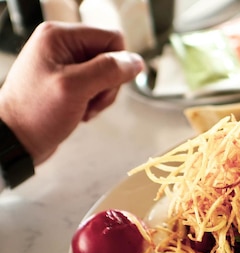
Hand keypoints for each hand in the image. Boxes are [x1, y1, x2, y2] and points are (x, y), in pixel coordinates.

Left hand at [0, 22, 143, 164]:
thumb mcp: (76, 88)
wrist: (16, 140)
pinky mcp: (68, 81)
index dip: (116, 64)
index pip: (112, 38)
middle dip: (108, 84)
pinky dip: (95, 102)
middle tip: (90, 99)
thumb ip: (108, 70)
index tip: (103, 85)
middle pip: (111, 57)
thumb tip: (136, 62)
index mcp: (60, 36)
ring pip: (108, 74)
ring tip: (83, 107)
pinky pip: (98, 86)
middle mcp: (62, 46)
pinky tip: (81, 110)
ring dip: (102, 96)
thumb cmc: (34, 114)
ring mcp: (65, 64)